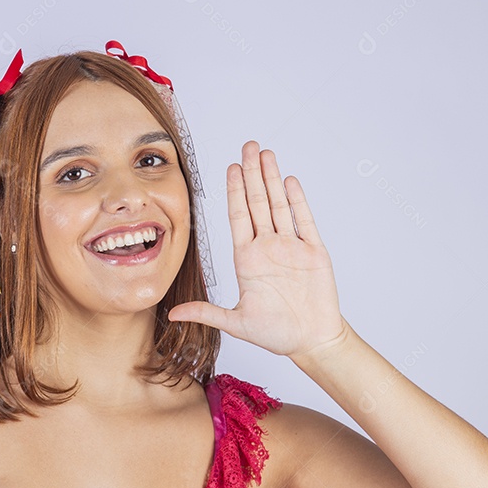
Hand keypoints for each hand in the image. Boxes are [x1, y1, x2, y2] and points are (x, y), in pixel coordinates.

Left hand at [168, 141, 348, 362]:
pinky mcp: (314, 252)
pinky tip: (290, 181)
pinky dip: (297, 201)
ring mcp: (291, 247)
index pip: (238, 217)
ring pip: (279, 205)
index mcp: (247, 259)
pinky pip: (304, 221)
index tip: (230, 167)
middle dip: (252, 174)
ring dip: (272, 179)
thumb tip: (173, 313)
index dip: (234, 191)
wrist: (311, 342)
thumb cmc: (276, 334)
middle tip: (248, 145)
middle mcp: (267, 247)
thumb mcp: (236, 323)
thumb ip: (206, 312)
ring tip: (266, 154)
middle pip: (257, 203)